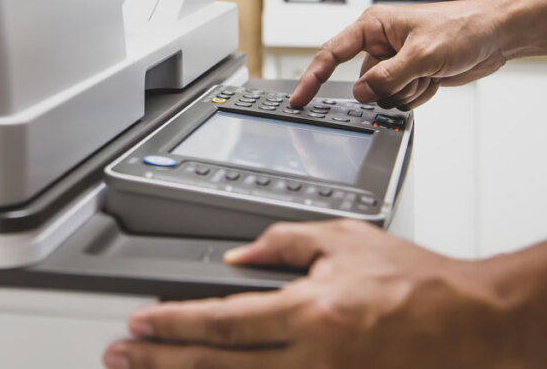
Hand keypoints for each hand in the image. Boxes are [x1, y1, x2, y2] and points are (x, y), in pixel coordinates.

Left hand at [102, 220, 507, 368]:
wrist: (474, 323)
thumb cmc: (417, 283)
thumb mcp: (343, 240)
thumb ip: (282, 243)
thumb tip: (237, 259)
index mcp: (311, 314)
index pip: (224, 322)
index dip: (174, 324)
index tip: (140, 321)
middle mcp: (314, 358)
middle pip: (219, 365)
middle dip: (162, 362)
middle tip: (121, 356)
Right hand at [289, 0, 509, 109]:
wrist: (496, 35)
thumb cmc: (463, 27)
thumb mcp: (421, 54)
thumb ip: (387, 76)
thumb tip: (361, 93)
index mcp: (373, 26)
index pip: (331, 53)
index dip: (312, 76)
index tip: (299, 98)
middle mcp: (380, 43)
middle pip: (364, 81)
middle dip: (388, 86)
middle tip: (414, 74)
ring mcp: (394, 60)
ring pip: (384, 94)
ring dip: (408, 91)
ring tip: (430, 72)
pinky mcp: (409, 74)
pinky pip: (401, 98)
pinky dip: (419, 95)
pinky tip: (434, 78)